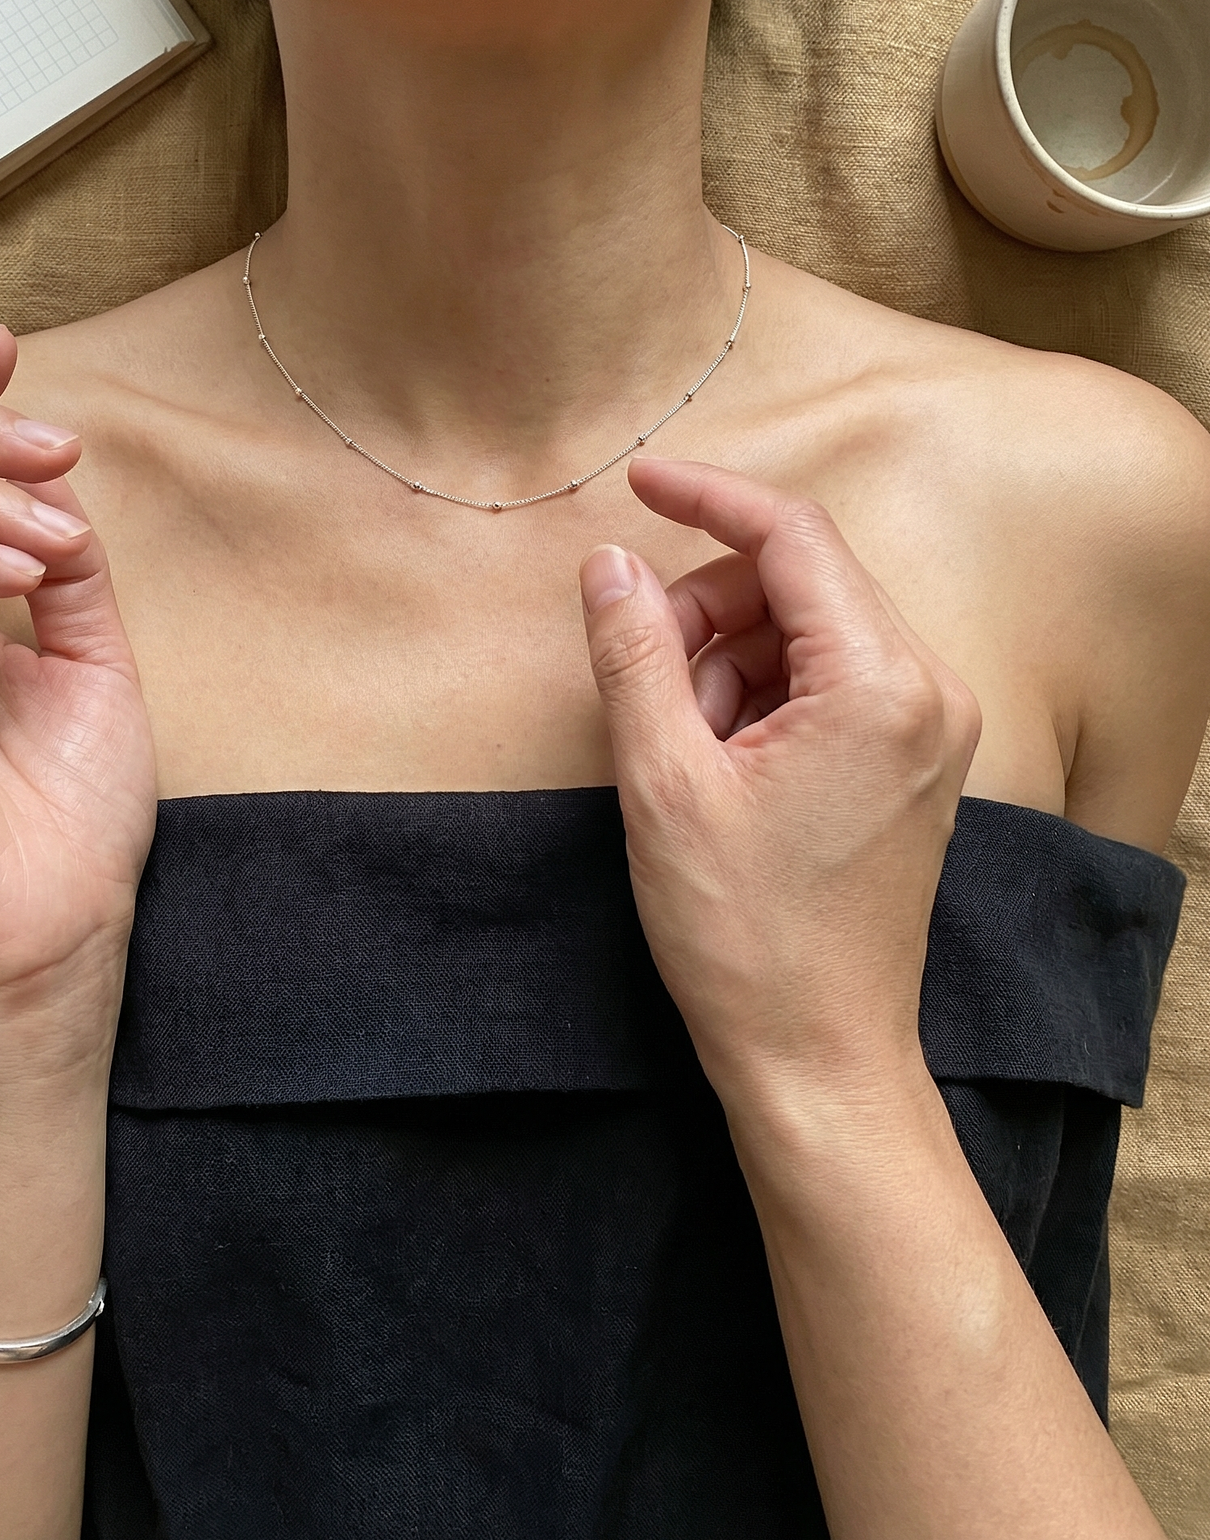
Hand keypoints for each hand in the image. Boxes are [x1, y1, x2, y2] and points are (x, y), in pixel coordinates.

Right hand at [579, 457, 980, 1116]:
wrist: (818, 1055)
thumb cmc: (745, 935)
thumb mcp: (664, 782)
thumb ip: (634, 653)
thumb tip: (609, 563)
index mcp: (881, 683)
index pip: (794, 537)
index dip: (707, 498)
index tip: (638, 484)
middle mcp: (927, 689)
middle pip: (800, 580)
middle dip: (706, 607)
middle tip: (643, 677)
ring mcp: (929, 726)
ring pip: (808, 628)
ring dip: (728, 656)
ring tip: (683, 746)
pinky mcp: (913, 760)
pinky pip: (828, 678)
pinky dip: (762, 694)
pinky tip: (721, 762)